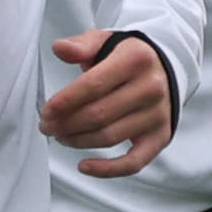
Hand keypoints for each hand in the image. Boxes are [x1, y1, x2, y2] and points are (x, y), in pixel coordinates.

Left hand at [43, 30, 173, 177]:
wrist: (165, 68)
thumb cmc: (127, 58)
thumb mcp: (105, 42)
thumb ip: (81, 45)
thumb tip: (59, 49)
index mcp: (135, 60)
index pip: (93, 85)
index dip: (65, 101)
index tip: (46, 111)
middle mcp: (151, 88)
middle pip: (98, 114)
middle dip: (66, 124)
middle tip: (47, 126)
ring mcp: (157, 115)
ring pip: (109, 137)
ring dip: (78, 141)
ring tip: (61, 136)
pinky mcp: (161, 136)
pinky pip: (133, 162)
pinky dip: (107, 169)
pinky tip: (84, 166)